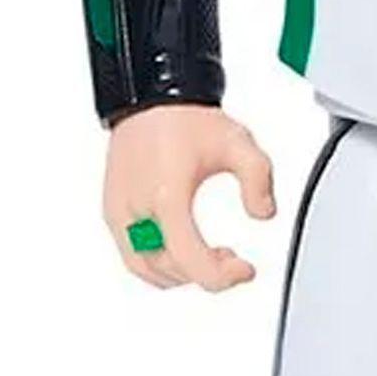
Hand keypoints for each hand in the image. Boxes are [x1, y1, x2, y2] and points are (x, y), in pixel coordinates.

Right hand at [103, 105, 276, 292]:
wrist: (151, 98)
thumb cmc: (185, 119)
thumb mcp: (238, 144)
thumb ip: (258, 180)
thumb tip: (263, 214)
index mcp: (167, 196)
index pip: (190, 261)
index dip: (221, 277)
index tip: (244, 270)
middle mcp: (137, 208)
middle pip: (171, 270)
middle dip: (206, 273)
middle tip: (231, 261)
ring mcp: (120, 212)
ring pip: (146, 270)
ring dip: (181, 273)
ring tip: (208, 256)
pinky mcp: (112, 211)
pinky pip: (133, 256)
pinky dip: (159, 265)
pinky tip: (183, 250)